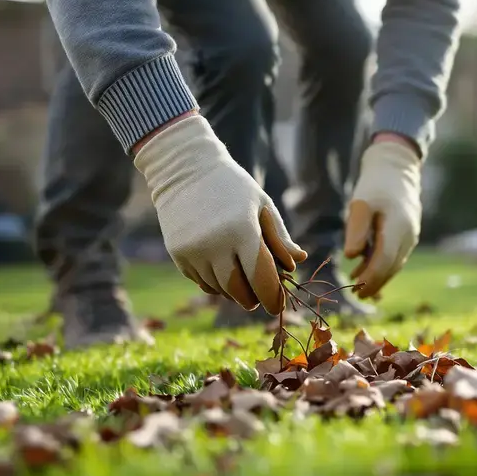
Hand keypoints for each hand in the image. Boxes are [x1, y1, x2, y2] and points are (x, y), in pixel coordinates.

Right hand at [133, 115, 306, 313]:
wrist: (185, 169)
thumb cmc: (233, 187)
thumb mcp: (262, 205)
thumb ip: (279, 237)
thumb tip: (299, 261)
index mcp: (242, 229)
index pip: (261, 278)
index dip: (272, 297)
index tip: (277, 306)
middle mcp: (215, 243)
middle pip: (238, 291)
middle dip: (252, 299)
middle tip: (259, 299)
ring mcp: (193, 250)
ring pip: (218, 289)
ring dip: (233, 292)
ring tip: (242, 281)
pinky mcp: (177, 253)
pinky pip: (201, 281)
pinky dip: (215, 283)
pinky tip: (222, 271)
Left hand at [343, 136, 421, 298]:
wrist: (396, 169)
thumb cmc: (375, 185)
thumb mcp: (361, 203)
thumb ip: (356, 229)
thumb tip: (350, 256)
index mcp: (398, 227)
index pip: (385, 261)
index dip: (371, 278)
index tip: (357, 290)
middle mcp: (408, 235)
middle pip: (391, 266)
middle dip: (375, 283)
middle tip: (356, 294)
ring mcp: (411, 236)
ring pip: (394, 263)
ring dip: (377, 275)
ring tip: (357, 284)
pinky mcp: (408, 235)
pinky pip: (395, 255)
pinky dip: (381, 264)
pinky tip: (364, 268)